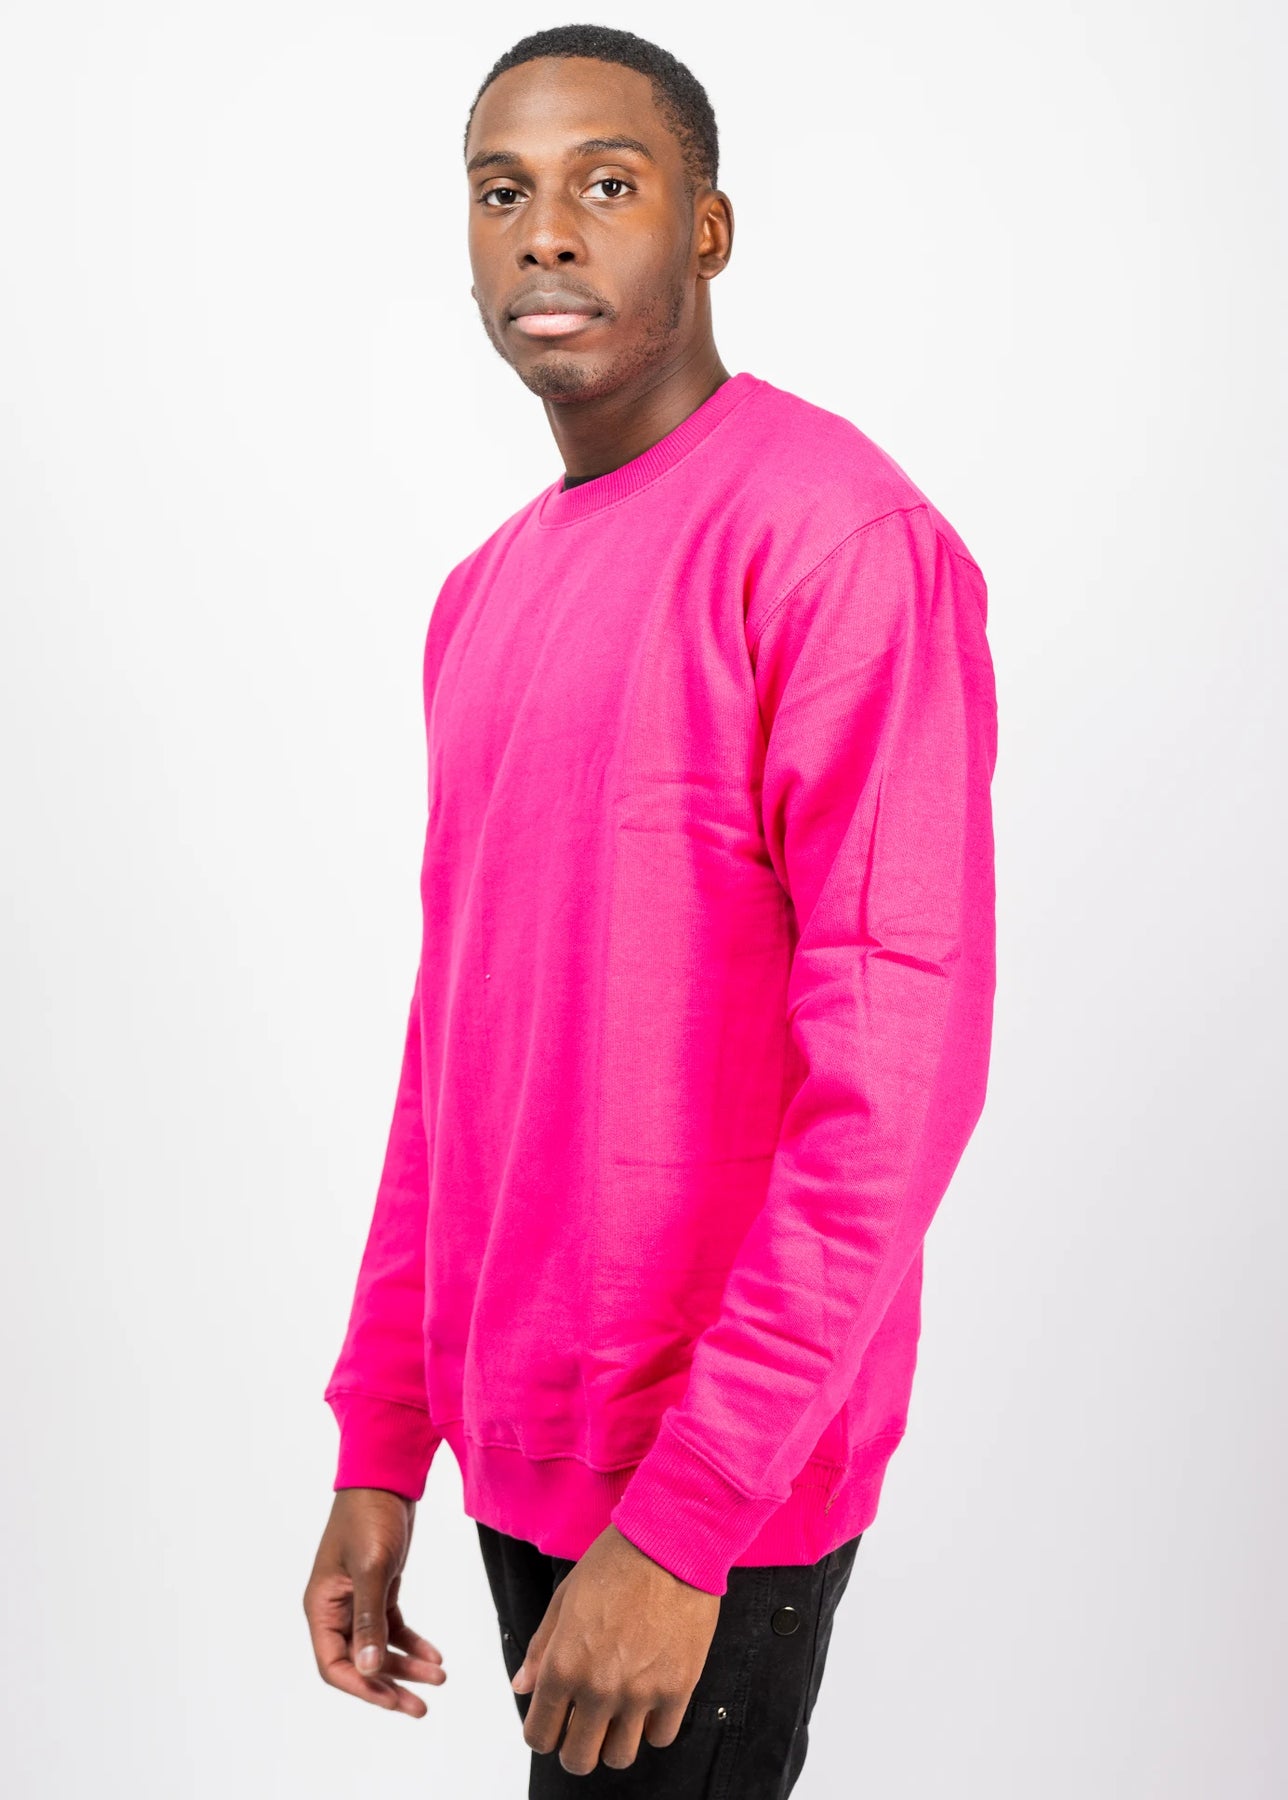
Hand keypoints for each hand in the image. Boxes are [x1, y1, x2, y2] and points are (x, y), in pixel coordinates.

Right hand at [303, 1487, 447, 1717]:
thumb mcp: (371, 1568)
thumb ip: (369, 1619)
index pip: (333, 1665)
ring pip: (379, 1647)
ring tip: (438, 1678)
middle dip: (390, 1686)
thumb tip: (367, 1668)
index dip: (362, 1688)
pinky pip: (392, 1627)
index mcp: (321, 1607)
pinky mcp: (378, 1588)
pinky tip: (434, 1655)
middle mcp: (335, 1608)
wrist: (386, 1476)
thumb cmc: (369, 1516)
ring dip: (406, 1665)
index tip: (392, 1700)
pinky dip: (411, 1643)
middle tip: (421, 1707)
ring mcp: (357, 1599)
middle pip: (359, 1662)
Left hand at [511, 1523, 720, 1773]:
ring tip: (618, 1714)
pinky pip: (660, 1737)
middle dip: (576, 1746)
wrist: (670, 1542)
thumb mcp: (564, 1598)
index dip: (542, 1734)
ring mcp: (640, 1693)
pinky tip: (649, 1701)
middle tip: (584, 1725)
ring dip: (615, 1741)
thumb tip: (522, 1687)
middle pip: (579, 1758)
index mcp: (563, 1665)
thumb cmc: (614, 1563)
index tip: (553, 1722)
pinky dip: (652, 1726)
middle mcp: (598, 1688)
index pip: (539, 1735)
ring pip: (620, 1757)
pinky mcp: (677, 1689)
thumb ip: (541, 1648)